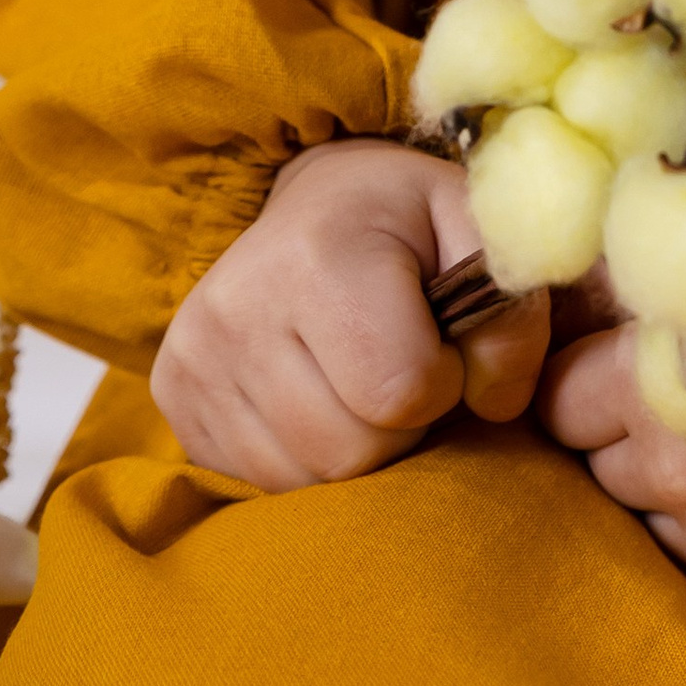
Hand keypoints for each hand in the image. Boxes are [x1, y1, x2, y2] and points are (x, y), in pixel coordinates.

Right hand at [152, 137, 548, 490]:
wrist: (314, 201)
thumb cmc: (408, 222)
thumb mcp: (479, 232)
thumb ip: (512, 315)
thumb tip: (494, 405)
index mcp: (318, 255)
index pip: (401, 392)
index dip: (444, 380)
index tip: (440, 341)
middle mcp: (236, 308)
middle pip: (350, 450)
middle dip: (399, 425)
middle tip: (401, 365)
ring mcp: (193, 358)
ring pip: (304, 478)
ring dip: (354, 446)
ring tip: (358, 379)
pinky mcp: (173, 398)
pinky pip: (260, 483)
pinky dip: (305, 457)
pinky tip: (316, 396)